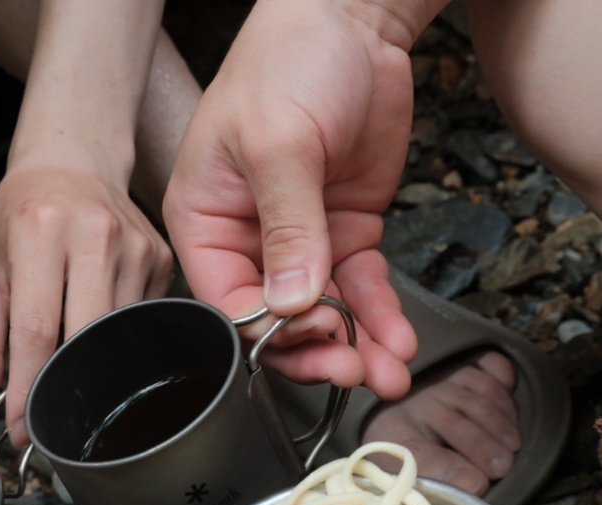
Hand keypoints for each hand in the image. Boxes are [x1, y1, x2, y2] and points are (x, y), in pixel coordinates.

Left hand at [0, 165, 172, 445]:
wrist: (72, 164)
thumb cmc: (22, 215)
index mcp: (40, 230)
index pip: (37, 330)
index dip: (28, 388)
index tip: (20, 426)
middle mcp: (94, 234)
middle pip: (85, 339)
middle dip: (61, 387)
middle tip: (44, 414)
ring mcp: (136, 247)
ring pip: (116, 339)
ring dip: (89, 365)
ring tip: (65, 356)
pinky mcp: (161, 259)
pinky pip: (138, 324)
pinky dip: (113, 340)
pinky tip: (94, 319)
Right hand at [162, 0, 425, 399]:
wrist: (350, 17)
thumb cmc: (285, 62)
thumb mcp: (277, 143)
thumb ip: (286, 226)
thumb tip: (289, 302)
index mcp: (205, 222)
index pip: (226, 300)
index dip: (267, 330)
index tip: (313, 330)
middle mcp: (247, 241)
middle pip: (274, 321)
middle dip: (316, 352)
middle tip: (355, 370)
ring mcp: (300, 240)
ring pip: (322, 315)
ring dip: (356, 348)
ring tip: (389, 371)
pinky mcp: (344, 232)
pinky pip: (361, 289)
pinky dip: (380, 317)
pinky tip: (397, 339)